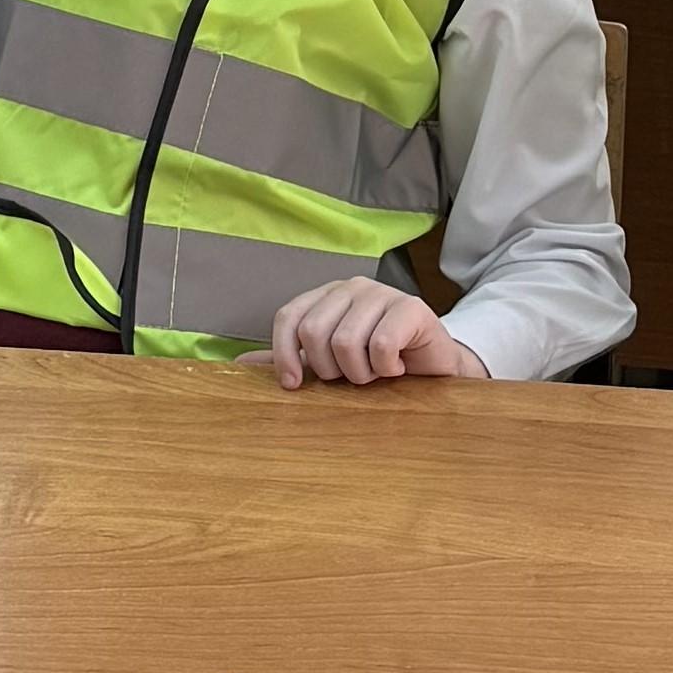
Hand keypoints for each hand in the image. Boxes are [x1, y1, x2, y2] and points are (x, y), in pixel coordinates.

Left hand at [267, 283, 480, 391]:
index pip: (289, 317)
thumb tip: (236, 366)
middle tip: (353, 378)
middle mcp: (352, 287)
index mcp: (327, 297)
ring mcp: (383, 293)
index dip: (284, 354)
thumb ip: (289, 361)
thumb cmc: (379, 365)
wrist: (435, 371)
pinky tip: (397, 368)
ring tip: (377, 374)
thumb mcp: (329, 365)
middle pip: (313, 331)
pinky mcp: (412, 307)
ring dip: (360, 373)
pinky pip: (380, 345)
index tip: (294, 385)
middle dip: (329, 369)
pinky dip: (385, 369)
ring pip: (346, 341)